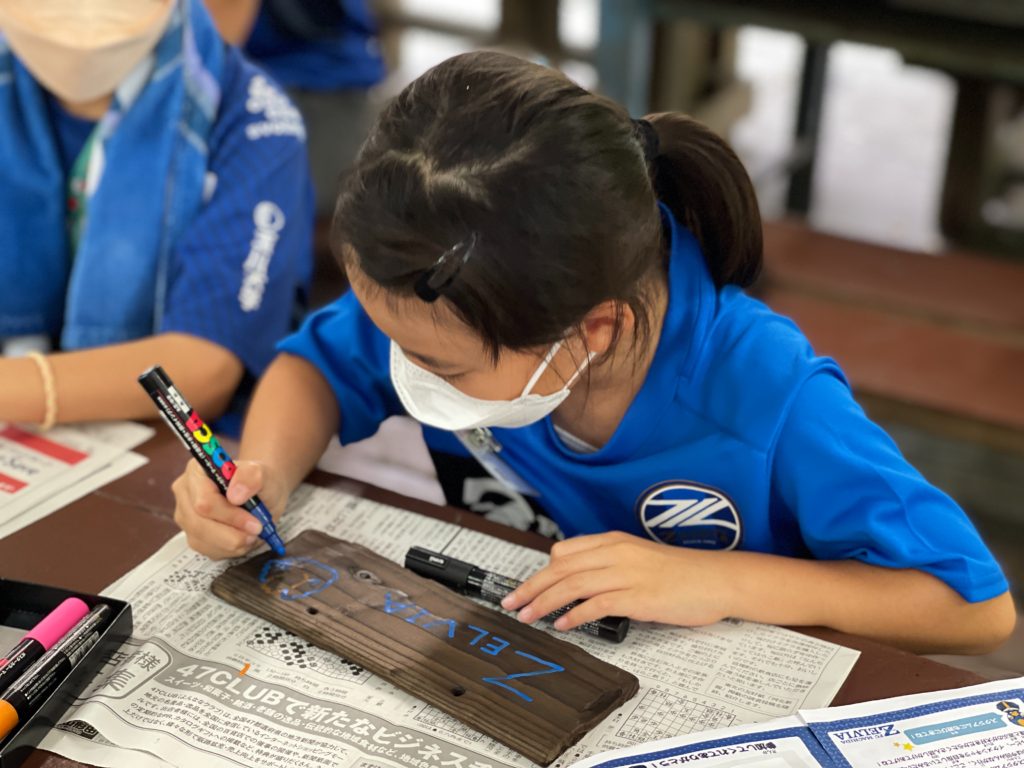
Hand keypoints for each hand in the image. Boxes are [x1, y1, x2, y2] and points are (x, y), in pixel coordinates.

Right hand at [171, 458, 287, 558]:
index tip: (254, 522)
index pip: (204, 501)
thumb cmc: (257, 481)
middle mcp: (186, 493)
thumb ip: (250, 476)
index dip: (229, 515)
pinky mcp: (193, 535)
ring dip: (232, 542)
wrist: (261, 493)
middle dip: (231, 533)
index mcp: (196, 471)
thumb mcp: (261, 472)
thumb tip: (235, 495)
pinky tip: (242, 538)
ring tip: (252, 533)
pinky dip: (229, 549)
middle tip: (256, 531)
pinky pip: (207, 550)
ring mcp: (186, 516)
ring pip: (201, 540)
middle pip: (198, 523)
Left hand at [500, 531, 736, 630]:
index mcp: (614, 542)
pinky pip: (597, 604)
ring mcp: (627, 574)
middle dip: (531, 586)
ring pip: (573, 584)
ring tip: (528, 616)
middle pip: (561, 568)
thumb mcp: (638, 559)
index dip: (540, 572)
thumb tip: (577, 582)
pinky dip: (575, 614)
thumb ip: (607, 566)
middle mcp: (616, 553)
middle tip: (511, 603)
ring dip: (544, 601)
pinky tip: (562, 624)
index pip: (564, 552)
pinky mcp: (639, 596)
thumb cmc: (681, 573)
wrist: (717, 579)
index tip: (524, 588)